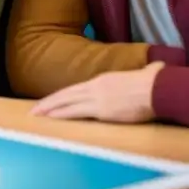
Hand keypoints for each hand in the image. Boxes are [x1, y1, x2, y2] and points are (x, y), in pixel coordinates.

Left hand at [30, 62, 163, 122]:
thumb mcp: (136, 77)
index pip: (76, 89)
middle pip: (65, 94)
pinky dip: (61, 113)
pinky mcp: (100, 109)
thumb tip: (146, 72)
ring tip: (36, 113)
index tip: (51, 101)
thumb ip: (131, 78)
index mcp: (101, 81)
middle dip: (49, 101)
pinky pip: (75, 111)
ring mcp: (96, 98)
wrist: (154, 88)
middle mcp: (94, 88)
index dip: (62, 96)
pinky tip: (51, 117)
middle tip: (34, 108)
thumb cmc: (151, 83)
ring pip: (65, 101)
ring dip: (49, 108)